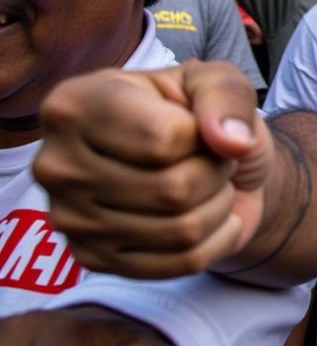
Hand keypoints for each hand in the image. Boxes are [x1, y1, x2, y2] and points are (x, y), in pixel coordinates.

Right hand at [33, 60, 272, 279]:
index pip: (162, 140)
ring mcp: (69, 218)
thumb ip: (227, 96)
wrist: (208, 169)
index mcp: (75, 105)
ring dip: (218, 206)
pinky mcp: (92, 259)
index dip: (204, 136)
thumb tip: (231, 141)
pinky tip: (211, 217)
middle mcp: (57, 163)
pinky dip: (217, 240)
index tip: (198, 125)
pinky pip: (181, 263)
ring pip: (181, 230)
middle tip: (210, 159)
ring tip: (209, 185)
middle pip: (173, 189)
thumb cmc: (202, 118)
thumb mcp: (219, 83)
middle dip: (216, 173)